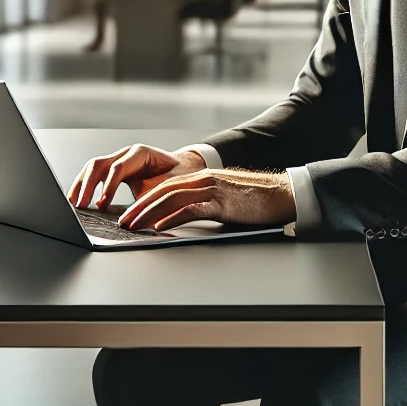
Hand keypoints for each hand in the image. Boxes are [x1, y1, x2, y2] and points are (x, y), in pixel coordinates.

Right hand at [67, 144, 206, 210]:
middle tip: (80, 204)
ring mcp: (119, 159)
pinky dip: (85, 185)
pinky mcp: (115, 168)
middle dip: (88, 184)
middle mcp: (127, 154)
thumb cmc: (178, 176)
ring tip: (73, 203)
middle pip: (99, 164)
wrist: (183, 167)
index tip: (102, 205)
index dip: (108, 186)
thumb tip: (143, 220)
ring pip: (93, 167)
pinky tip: (78, 199)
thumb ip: (154, 199)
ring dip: (81, 184)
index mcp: (141, 154)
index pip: (118, 168)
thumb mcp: (169, 187)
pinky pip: (95, 173)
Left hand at [117, 168, 296, 232]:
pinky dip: (173, 218)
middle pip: (164, 191)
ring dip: (149, 213)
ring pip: (172, 198)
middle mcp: (205, 180)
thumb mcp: (225, 199)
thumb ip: (204, 205)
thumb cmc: (256, 200)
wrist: (283, 194)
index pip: (167, 187)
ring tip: (134, 226)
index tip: (130, 214)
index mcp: (204, 178)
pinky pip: (192, 209)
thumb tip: (180, 220)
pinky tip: (160, 227)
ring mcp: (213, 190)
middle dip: (140, 207)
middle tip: (123, 222)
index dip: (145, 200)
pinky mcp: (222, 202)